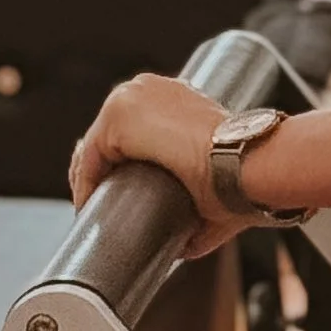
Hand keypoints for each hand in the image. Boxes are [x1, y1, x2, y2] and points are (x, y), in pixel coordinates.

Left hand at [69, 77, 237, 259]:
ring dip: (93, 177)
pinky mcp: (116, 118)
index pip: (130, 125)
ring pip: (97, 145)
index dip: (118, 160)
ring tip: (95, 208)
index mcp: (174, 95)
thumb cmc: (243, 170)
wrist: (245, 163)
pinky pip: (89, 158)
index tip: (114, 188)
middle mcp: (149, 88)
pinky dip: (85, 183)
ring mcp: (131, 98)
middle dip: (103, 169)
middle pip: (108, 134)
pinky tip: (90, 205)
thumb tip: (185, 243)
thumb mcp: (213, 173)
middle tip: (102, 201)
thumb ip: (195, 197)